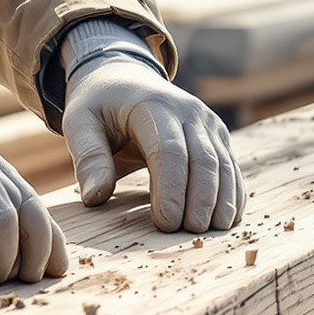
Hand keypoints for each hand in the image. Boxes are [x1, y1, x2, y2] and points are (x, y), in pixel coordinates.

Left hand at [63, 56, 242, 232]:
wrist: (125, 80)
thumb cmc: (99, 107)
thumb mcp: (80, 123)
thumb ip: (88, 158)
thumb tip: (94, 198)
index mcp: (151, 105)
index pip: (169, 150)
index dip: (170, 188)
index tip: (165, 223)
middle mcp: (187, 111)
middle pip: (203, 159)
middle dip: (200, 199)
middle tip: (191, 234)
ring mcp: (207, 123)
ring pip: (223, 164)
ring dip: (222, 200)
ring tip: (213, 233)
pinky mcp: (217, 136)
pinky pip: (231, 167)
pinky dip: (233, 194)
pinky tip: (227, 221)